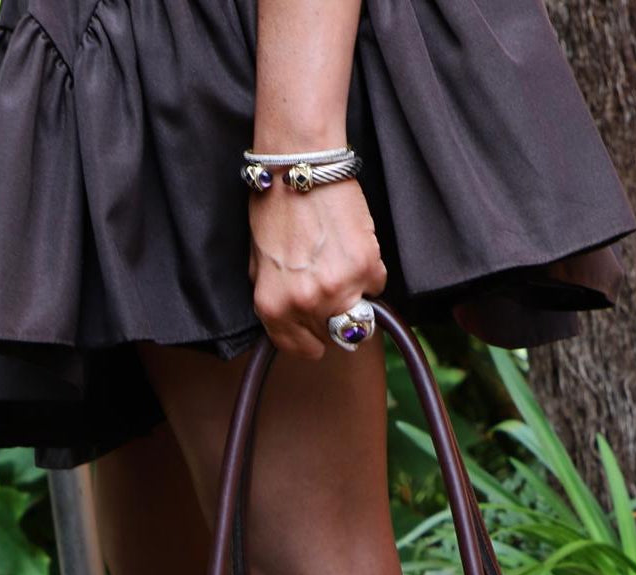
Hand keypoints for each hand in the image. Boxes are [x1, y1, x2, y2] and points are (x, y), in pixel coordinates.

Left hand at [248, 178, 386, 359]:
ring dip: (355, 293)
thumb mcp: (258, 263)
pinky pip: (377, 284)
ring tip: (341, 262)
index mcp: (274, 308)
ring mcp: (338, 289)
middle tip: (331, 285)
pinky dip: (370, 269)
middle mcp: (305, 304)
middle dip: (334, 315)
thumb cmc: (275, 206)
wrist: (299, 165)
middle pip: (335, 336)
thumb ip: (276, 299)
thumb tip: (293, 320)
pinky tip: (353, 245)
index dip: (312, 339)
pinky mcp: (366, 267)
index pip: (301, 349)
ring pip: (360, 314)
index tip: (318, 330)